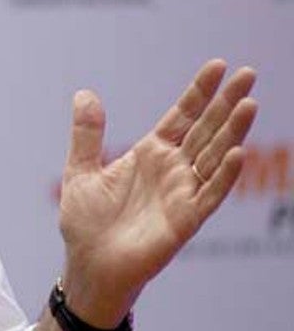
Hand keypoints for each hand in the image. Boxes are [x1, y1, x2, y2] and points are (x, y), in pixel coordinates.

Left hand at [56, 59, 257, 326]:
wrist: (88, 265)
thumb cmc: (86, 222)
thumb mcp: (81, 169)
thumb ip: (86, 134)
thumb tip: (85, 93)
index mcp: (150, 153)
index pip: (182, 115)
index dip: (199, 92)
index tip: (218, 65)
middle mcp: (172, 169)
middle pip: (206, 129)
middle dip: (226, 102)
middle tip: (248, 73)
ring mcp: (182, 193)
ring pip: (215, 156)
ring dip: (233, 131)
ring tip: (249, 103)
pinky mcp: (185, 219)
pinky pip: (210, 194)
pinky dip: (224, 174)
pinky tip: (238, 152)